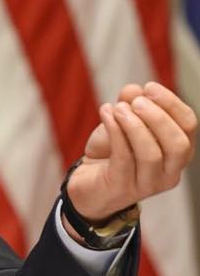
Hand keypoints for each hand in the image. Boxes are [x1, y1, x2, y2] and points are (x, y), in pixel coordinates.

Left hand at [66, 82, 195, 222]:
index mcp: (176, 153)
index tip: (149, 87)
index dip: (172, 104)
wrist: (86, 184)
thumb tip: (134, 90)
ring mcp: (147, 184)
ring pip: (151, 154)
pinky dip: (115, 132)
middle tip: (135, 101)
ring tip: (117, 108)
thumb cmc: (109, 153)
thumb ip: (129, 105)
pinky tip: (105, 114)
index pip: (189, 127)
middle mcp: (169, 172)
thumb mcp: (120, 124)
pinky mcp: (122, 188)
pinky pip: (123, 158)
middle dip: (158, 117)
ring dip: (134, 125)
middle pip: (179, 144)